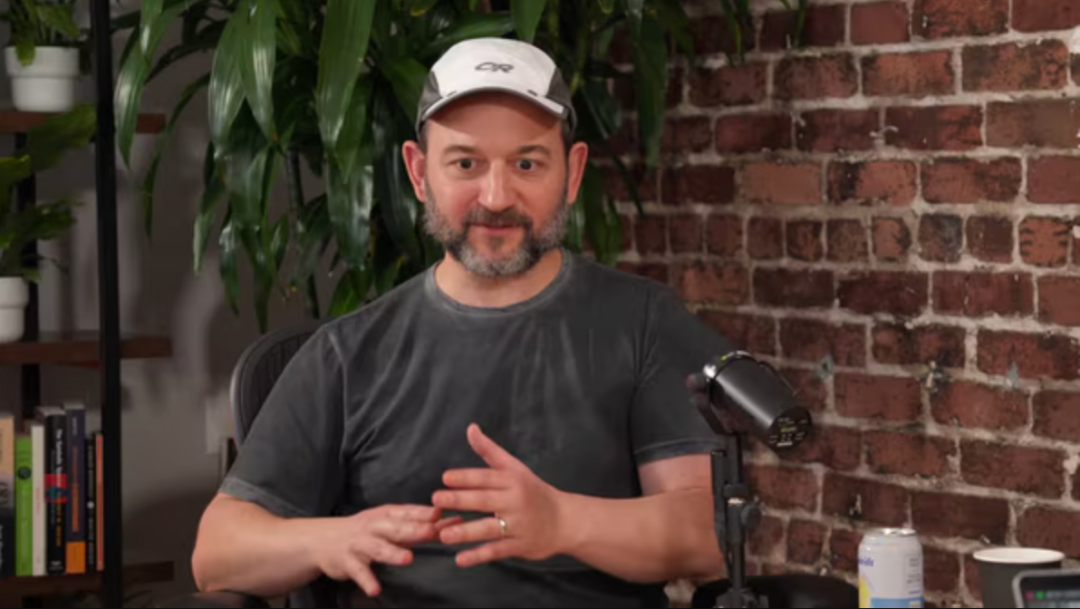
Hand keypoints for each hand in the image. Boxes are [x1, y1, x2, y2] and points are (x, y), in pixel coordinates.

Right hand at [311, 504, 459, 596]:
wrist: (325, 540)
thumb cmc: (368, 530)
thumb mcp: (392, 523)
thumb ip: (422, 525)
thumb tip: (456, 523)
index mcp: (388, 514)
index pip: (408, 512)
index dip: (424, 513)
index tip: (442, 512)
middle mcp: (374, 526)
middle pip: (395, 527)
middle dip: (413, 529)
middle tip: (431, 531)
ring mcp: (360, 543)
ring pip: (377, 547)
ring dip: (392, 553)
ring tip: (407, 559)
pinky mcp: (348, 561)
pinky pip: (358, 572)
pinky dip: (367, 580)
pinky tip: (375, 590)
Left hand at [432, 423, 571, 567]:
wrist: (565, 521)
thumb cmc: (533, 491)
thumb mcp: (514, 468)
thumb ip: (489, 450)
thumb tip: (470, 428)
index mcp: (513, 481)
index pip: (487, 477)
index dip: (466, 477)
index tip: (446, 478)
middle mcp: (515, 502)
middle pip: (485, 501)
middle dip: (460, 500)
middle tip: (437, 499)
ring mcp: (518, 526)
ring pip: (489, 528)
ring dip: (466, 532)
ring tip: (444, 535)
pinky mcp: (519, 546)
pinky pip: (497, 551)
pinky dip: (479, 556)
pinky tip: (460, 559)